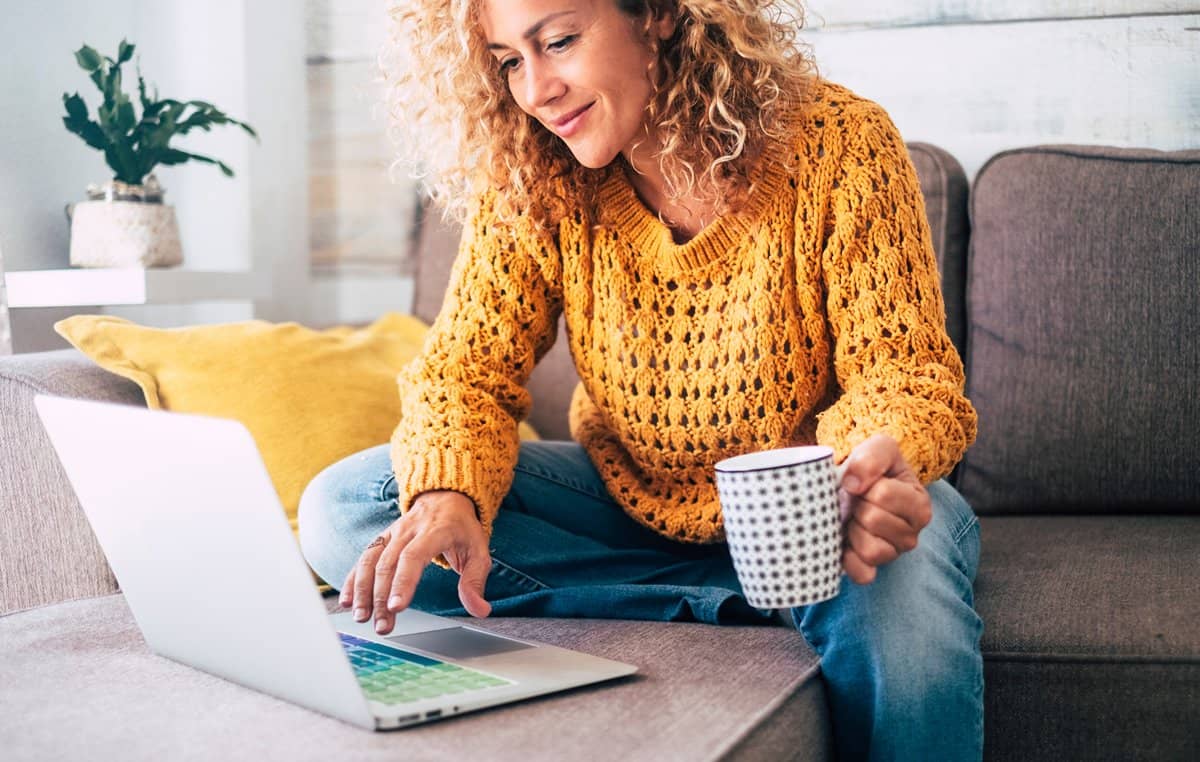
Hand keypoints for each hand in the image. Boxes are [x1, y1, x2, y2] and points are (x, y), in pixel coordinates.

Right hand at [339, 489, 491, 633]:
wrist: (446, 497)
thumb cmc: (462, 529)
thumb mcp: (478, 551)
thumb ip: (475, 581)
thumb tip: (479, 610)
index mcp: (435, 531)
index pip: (414, 556)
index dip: (403, 582)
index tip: (397, 607)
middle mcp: (409, 530)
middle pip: (389, 564)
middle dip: (382, 597)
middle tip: (383, 625)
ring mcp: (392, 533)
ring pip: (371, 560)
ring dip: (363, 590)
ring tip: (361, 617)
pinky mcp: (382, 538)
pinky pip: (364, 558)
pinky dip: (353, 579)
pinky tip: (348, 601)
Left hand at [837, 433, 931, 584]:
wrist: (856, 484)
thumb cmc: (872, 467)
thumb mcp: (879, 447)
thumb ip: (872, 456)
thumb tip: (852, 484)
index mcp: (919, 503)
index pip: (884, 494)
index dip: (864, 485)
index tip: (864, 483)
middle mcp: (912, 533)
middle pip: (873, 520)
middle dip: (857, 506)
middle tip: (856, 501)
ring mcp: (893, 553)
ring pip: (871, 550)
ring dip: (853, 530)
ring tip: (853, 518)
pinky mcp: (873, 570)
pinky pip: (862, 574)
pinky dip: (848, 559)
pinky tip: (845, 541)